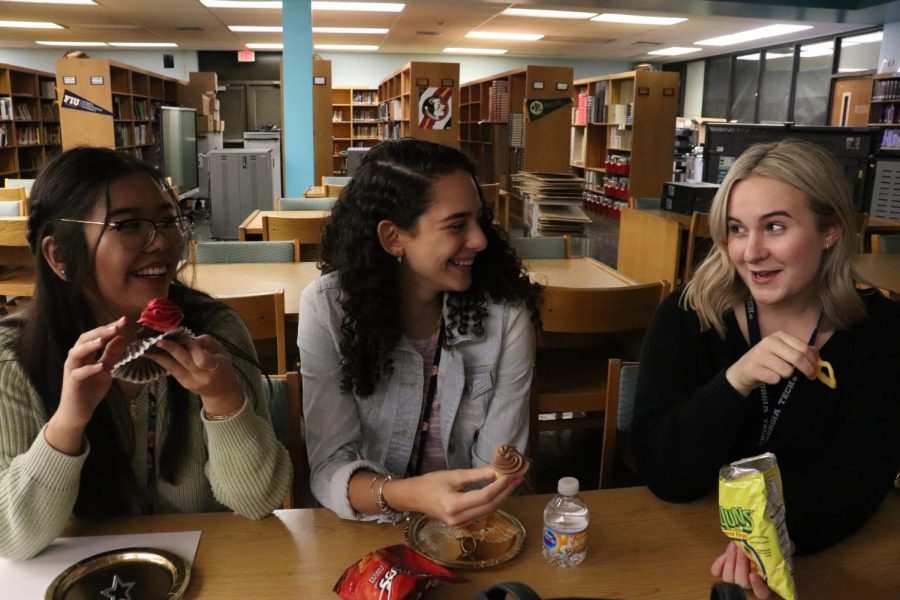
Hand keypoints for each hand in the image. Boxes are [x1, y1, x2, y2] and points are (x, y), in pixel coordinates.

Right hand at [46, 317, 127, 453]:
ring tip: (103, 341)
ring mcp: (72, 370)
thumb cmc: (90, 390)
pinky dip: (89, 369)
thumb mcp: (106, 370)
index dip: (108, 328)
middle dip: (100, 331)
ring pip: (76, 353)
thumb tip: (122, 337)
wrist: (78, 412)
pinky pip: (78, 374)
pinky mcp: (72, 383)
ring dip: (89, 346)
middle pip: (84, 339)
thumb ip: (112, 355)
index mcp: (85, 354)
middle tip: (116, 326)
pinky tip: (100, 366)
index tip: (124, 320)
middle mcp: (76, 359)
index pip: (96, 336)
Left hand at [148, 334, 243, 415]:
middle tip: (159, 340)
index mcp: (214, 366)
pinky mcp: (183, 384)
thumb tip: (191, 337)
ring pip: (173, 367)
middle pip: (184, 360)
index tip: (185, 337)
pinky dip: (163, 361)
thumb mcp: (222, 352)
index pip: (201, 357)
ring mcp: (191, 381)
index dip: (192, 346)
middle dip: (171, 349)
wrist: (221, 392)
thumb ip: (208, 342)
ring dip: (159, 357)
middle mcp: (201, 375)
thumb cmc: (223, 368)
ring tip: (146, 350)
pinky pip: (172, 370)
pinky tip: (153, 355)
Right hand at [384, 467, 522, 525]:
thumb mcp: (453, 475)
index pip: (484, 497)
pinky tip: (500, 491)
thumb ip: (476, 475)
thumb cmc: (430, 483)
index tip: (511, 474)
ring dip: (501, 497)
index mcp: (454, 506)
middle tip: (517, 478)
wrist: (413, 497)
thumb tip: (497, 471)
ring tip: (512, 483)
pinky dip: (492, 502)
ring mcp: (460, 524)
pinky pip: (482, 513)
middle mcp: (458, 519)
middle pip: (489, 506)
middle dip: (505, 491)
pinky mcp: (462, 524)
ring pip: (488, 511)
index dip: (500, 486)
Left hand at [711, 541, 777, 599]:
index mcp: (763, 584)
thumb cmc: (761, 550)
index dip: (757, 586)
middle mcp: (747, 585)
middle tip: (742, 549)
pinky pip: (716, 572)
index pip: (761, 593)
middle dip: (741, 564)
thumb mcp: (766, 553)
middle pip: (742, 582)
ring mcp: (733, 579)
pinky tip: (725, 554)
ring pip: (728, 578)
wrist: (749, 545)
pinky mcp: (722, 572)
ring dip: (731, 560)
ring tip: (734, 546)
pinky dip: (719, 563)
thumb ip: (765, 556)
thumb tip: (761, 548)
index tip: (753, 575)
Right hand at [726, 331, 819, 395]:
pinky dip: (775, 381)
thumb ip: (801, 352)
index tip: (816, 370)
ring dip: (787, 376)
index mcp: (779, 336)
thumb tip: (818, 358)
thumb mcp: (783, 353)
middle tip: (810, 377)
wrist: (742, 371)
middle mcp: (768, 342)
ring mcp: (759, 354)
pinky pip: (775, 378)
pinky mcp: (753, 368)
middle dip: (808, 370)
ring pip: (787, 370)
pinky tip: (769, 377)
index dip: (813, 360)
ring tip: (780, 375)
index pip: (804, 347)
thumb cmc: (767, 362)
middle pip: (797, 357)